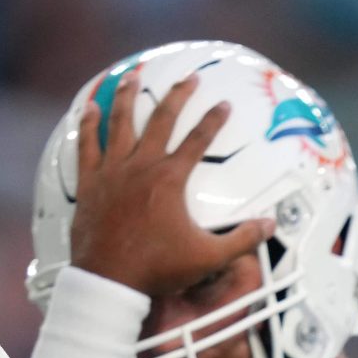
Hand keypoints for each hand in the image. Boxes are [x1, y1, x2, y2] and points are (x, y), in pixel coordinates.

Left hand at [69, 68, 271, 298]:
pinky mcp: (90, 183)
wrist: (109, 281)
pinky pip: (88, 145)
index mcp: (170, 178)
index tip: (223, 103)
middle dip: (178, 96)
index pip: (198, 140)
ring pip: (121, 123)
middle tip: (188, 78)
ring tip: (134, 76)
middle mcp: (142, 166)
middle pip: (162, 119)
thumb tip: (269, 226)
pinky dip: (89, 125)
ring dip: (129, 97)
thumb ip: (241, 240)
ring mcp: (113, 171)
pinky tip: (89, 108)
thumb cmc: (156, 269)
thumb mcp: (207, 257)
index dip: (213, 119)